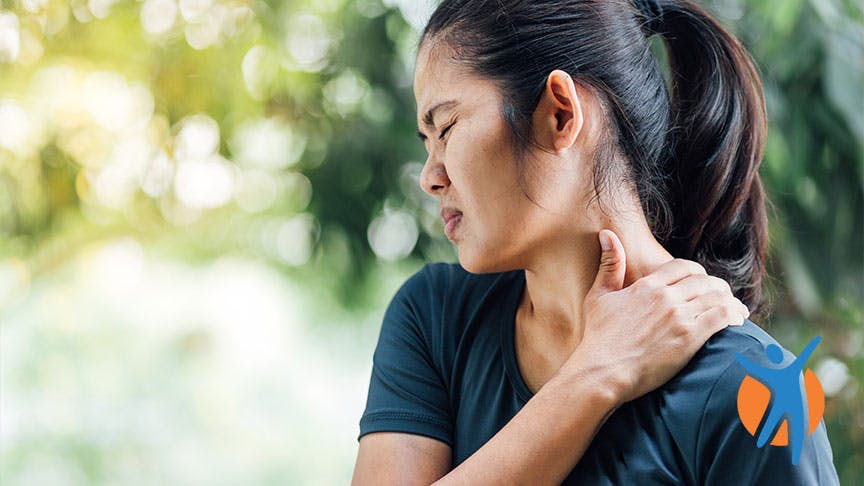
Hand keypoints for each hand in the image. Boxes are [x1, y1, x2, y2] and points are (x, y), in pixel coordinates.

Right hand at [565, 229, 749, 404]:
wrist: (603, 371)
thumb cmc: (598, 337)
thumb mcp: (598, 296)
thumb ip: (609, 264)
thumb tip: (607, 233)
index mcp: (647, 285)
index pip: (684, 267)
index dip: (698, 273)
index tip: (703, 283)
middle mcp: (665, 296)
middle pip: (705, 281)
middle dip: (718, 288)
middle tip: (724, 298)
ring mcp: (678, 316)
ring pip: (718, 297)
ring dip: (731, 302)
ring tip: (738, 311)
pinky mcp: (689, 337)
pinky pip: (722, 316)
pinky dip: (734, 316)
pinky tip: (739, 322)